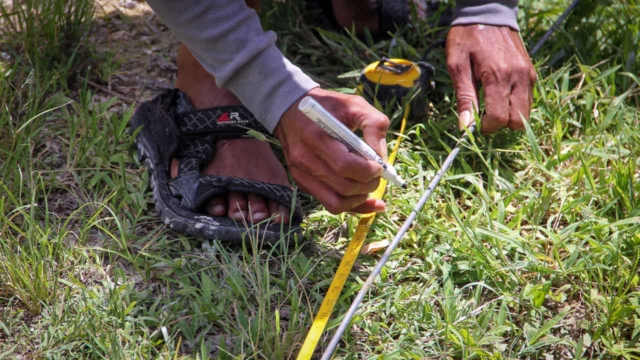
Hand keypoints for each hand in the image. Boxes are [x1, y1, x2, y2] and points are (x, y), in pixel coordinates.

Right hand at [274, 88, 389, 213]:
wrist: (290, 108)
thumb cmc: (326, 105)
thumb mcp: (353, 104)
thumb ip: (373, 124)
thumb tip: (382, 156)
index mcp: (316, 137)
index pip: (346, 166)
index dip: (369, 171)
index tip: (379, 165)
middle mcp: (304, 159)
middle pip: (343, 187)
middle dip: (368, 185)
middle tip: (377, 175)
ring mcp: (300, 174)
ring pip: (335, 202)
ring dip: (360, 199)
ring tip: (370, 186)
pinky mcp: (301, 182)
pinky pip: (328, 203)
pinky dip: (350, 206)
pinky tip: (367, 201)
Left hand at [446, 25, 536, 132]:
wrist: (488, 12)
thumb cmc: (467, 38)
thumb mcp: (457, 65)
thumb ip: (464, 97)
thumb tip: (464, 127)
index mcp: (497, 76)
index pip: (499, 117)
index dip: (486, 127)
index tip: (475, 122)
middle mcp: (518, 77)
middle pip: (518, 120)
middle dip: (501, 124)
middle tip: (485, 114)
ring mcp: (528, 75)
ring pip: (526, 112)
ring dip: (510, 115)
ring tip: (492, 103)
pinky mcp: (531, 72)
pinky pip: (528, 99)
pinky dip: (516, 104)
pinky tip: (501, 94)